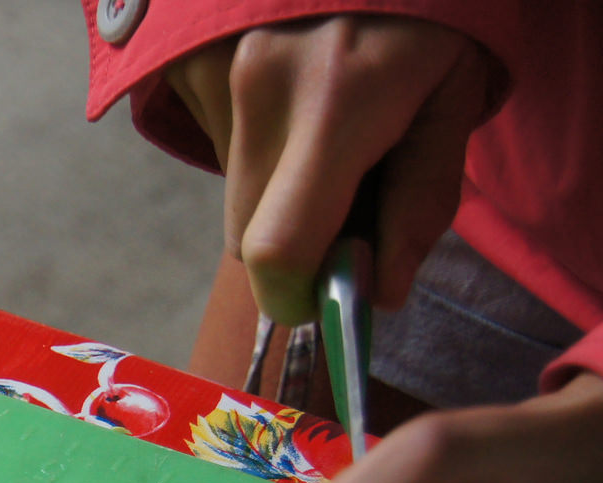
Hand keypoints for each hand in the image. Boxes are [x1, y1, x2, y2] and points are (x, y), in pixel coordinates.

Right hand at [167, 16, 490, 322]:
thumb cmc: (425, 13)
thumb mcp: (453, 98)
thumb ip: (421, 201)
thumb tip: (382, 292)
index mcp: (339, 105)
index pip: (277, 250)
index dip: (296, 294)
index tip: (325, 293)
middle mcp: (261, 89)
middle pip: (248, 234)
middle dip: (292, 240)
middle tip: (346, 193)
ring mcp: (216, 73)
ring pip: (233, 194)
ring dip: (274, 186)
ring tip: (324, 120)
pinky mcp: (188, 66)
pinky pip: (218, 148)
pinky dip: (255, 145)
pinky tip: (290, 95)